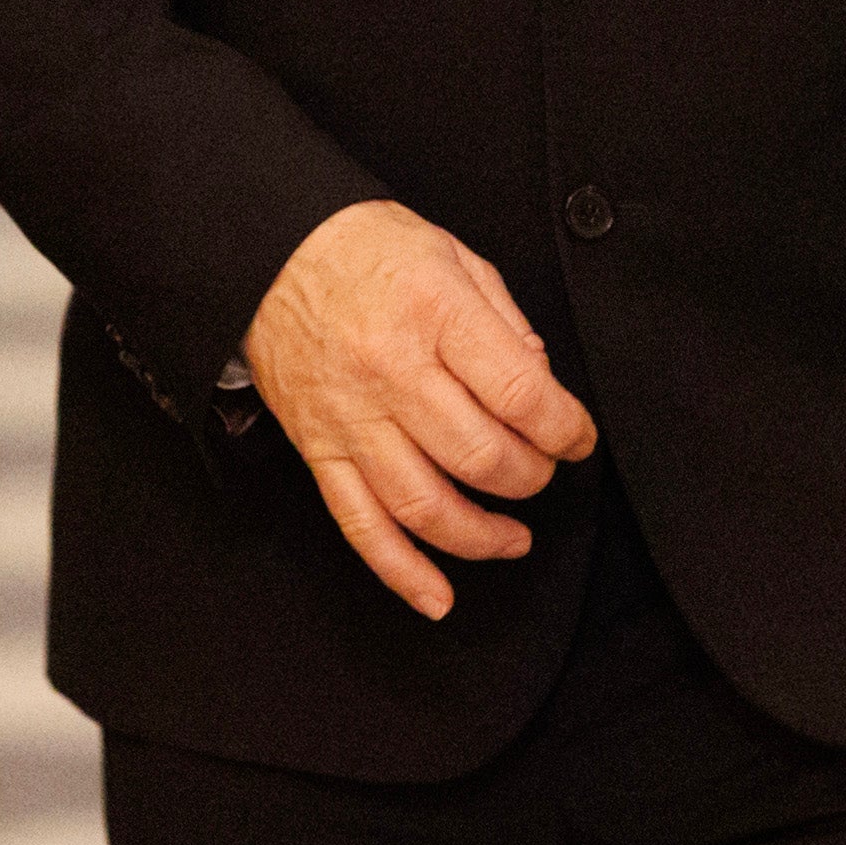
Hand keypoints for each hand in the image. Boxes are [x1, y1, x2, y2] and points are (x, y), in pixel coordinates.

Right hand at [239, 201, 599, 620]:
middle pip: (480, 456)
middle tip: (542, 470)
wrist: (268, 252)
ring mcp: (351, 418)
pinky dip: (400, 571)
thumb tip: (540, 378)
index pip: (519, 393)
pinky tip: (437, 596)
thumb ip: (503, 317)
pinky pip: (360, 524)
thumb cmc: (363, 248)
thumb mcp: (451, 253)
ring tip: (514, 537)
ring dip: (482, 536)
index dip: (565, 428)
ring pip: (425, 504)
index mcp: (433, 312)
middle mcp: (391, 371)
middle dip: (530, 477)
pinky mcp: (320, 450)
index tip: (578, 437)